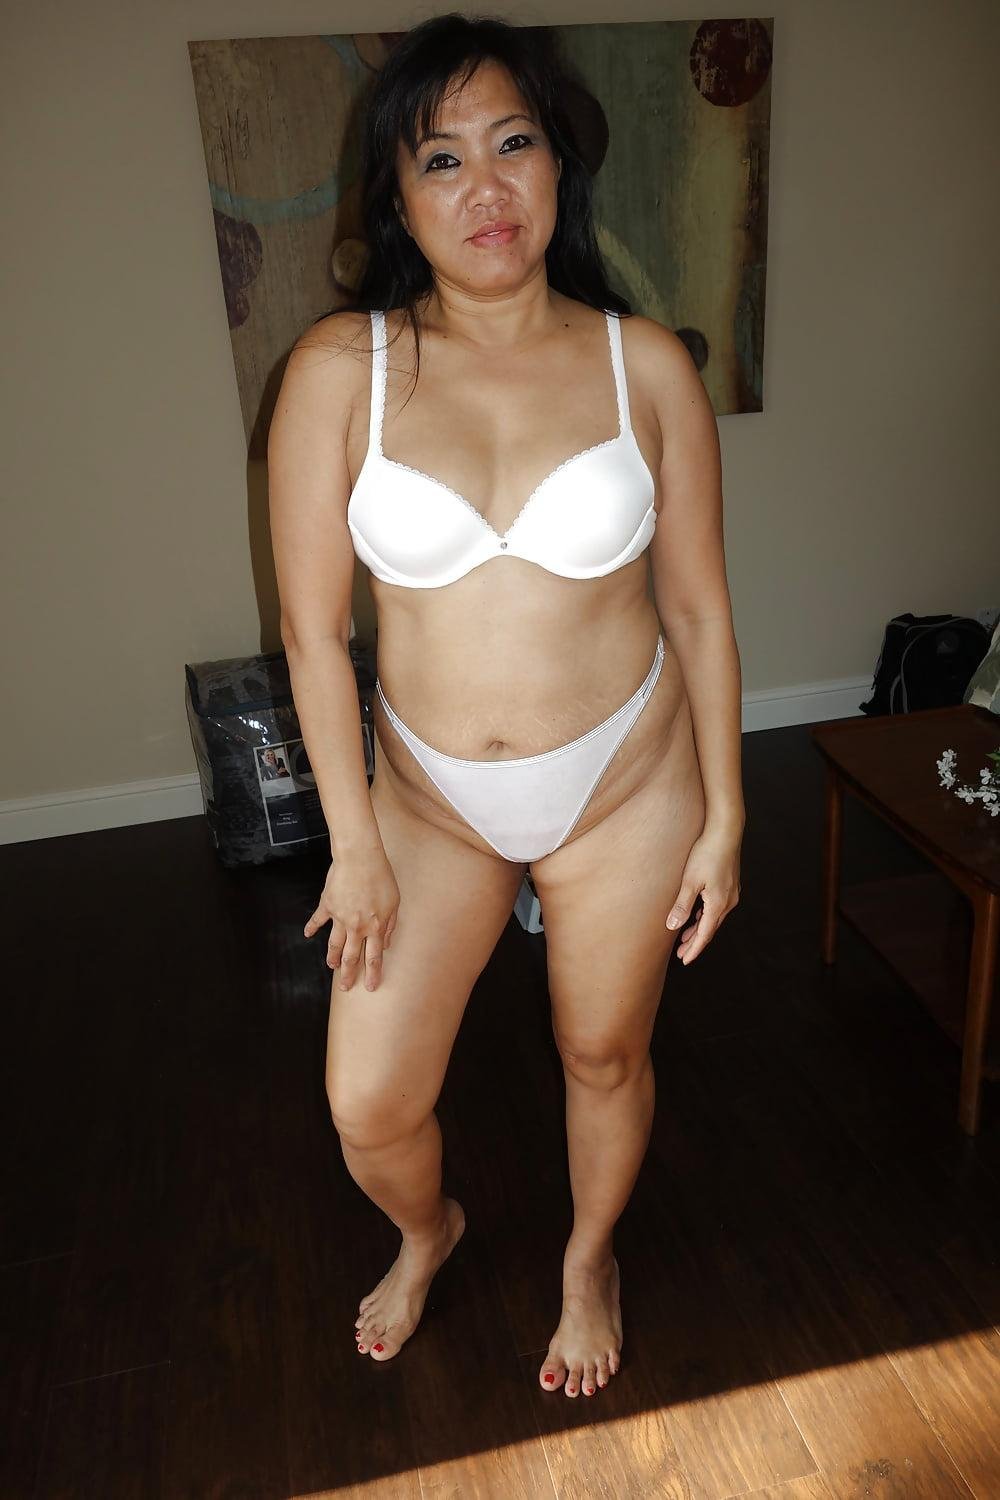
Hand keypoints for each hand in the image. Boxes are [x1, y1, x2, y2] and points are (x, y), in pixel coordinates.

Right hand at [304, 850, 399, 991]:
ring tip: (331, 967)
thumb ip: (391, 925)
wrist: (360, 859)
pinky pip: (317, 919)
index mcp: (375, 927)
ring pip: (334, 944)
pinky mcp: (327, 905)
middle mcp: (356, 927)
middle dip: (348, 974)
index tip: (370, 987)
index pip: (373, 957)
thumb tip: (387, 943)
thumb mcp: (394, 902)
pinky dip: (311, 927)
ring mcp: (339, 917)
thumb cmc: (381, 877)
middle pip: (351, 956)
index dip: (372, 974)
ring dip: (332, 957)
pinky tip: (307, 934)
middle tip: (345, 987)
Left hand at [665, 826, 740, 964]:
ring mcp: (731, 893)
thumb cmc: (706, 853)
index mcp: (718, 904)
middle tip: (681, 954)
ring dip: (700, 928)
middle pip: (710, 928)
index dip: (694, 949)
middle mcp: (728, 902)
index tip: (684, 960)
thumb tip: (672, 927)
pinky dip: (706, 916)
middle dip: (695, 942)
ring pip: (714, 918)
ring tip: (685, 937)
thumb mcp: (690, 881)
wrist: (725, 831)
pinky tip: (697, 915)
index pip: (705, 934)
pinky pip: (717, 907)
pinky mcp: (730, 884)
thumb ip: (682, 905)